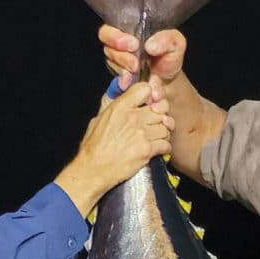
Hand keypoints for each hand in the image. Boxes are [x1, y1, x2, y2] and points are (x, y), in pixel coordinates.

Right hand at [56, 78, 173, 217]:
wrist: (93, 169)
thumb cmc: (94, 147)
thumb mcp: (98, 118)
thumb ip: (112, 104)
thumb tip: (118, 93)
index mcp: (120, 107)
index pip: (145, 89)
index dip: (150, 96)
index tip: (150, 103)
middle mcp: (132, 118)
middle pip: (160, 108)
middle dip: (160, 117)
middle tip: (156, 124)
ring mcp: (141, 134)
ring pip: (165, 127)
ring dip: (163, 133)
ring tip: (156, 139)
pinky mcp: (146, 150)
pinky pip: (166, 144)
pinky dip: (164, 148)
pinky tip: (158, 150)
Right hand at [99, 24, 186, 90]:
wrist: (169, 80)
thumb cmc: (170, 56)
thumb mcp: (175, 43)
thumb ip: (166, 39)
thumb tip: (150, 46)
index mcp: (129, 30)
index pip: (108, 30)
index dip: (116, 37)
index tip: (134, 45)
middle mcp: (119, 46)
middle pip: (107, 48)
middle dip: (121, 56)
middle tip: (135, 64)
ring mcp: (118, 63)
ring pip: (112, 65)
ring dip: (126, 70)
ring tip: (140, 73)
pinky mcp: (120, 79)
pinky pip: (118, 81)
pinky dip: (128, 84)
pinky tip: (138, 84)